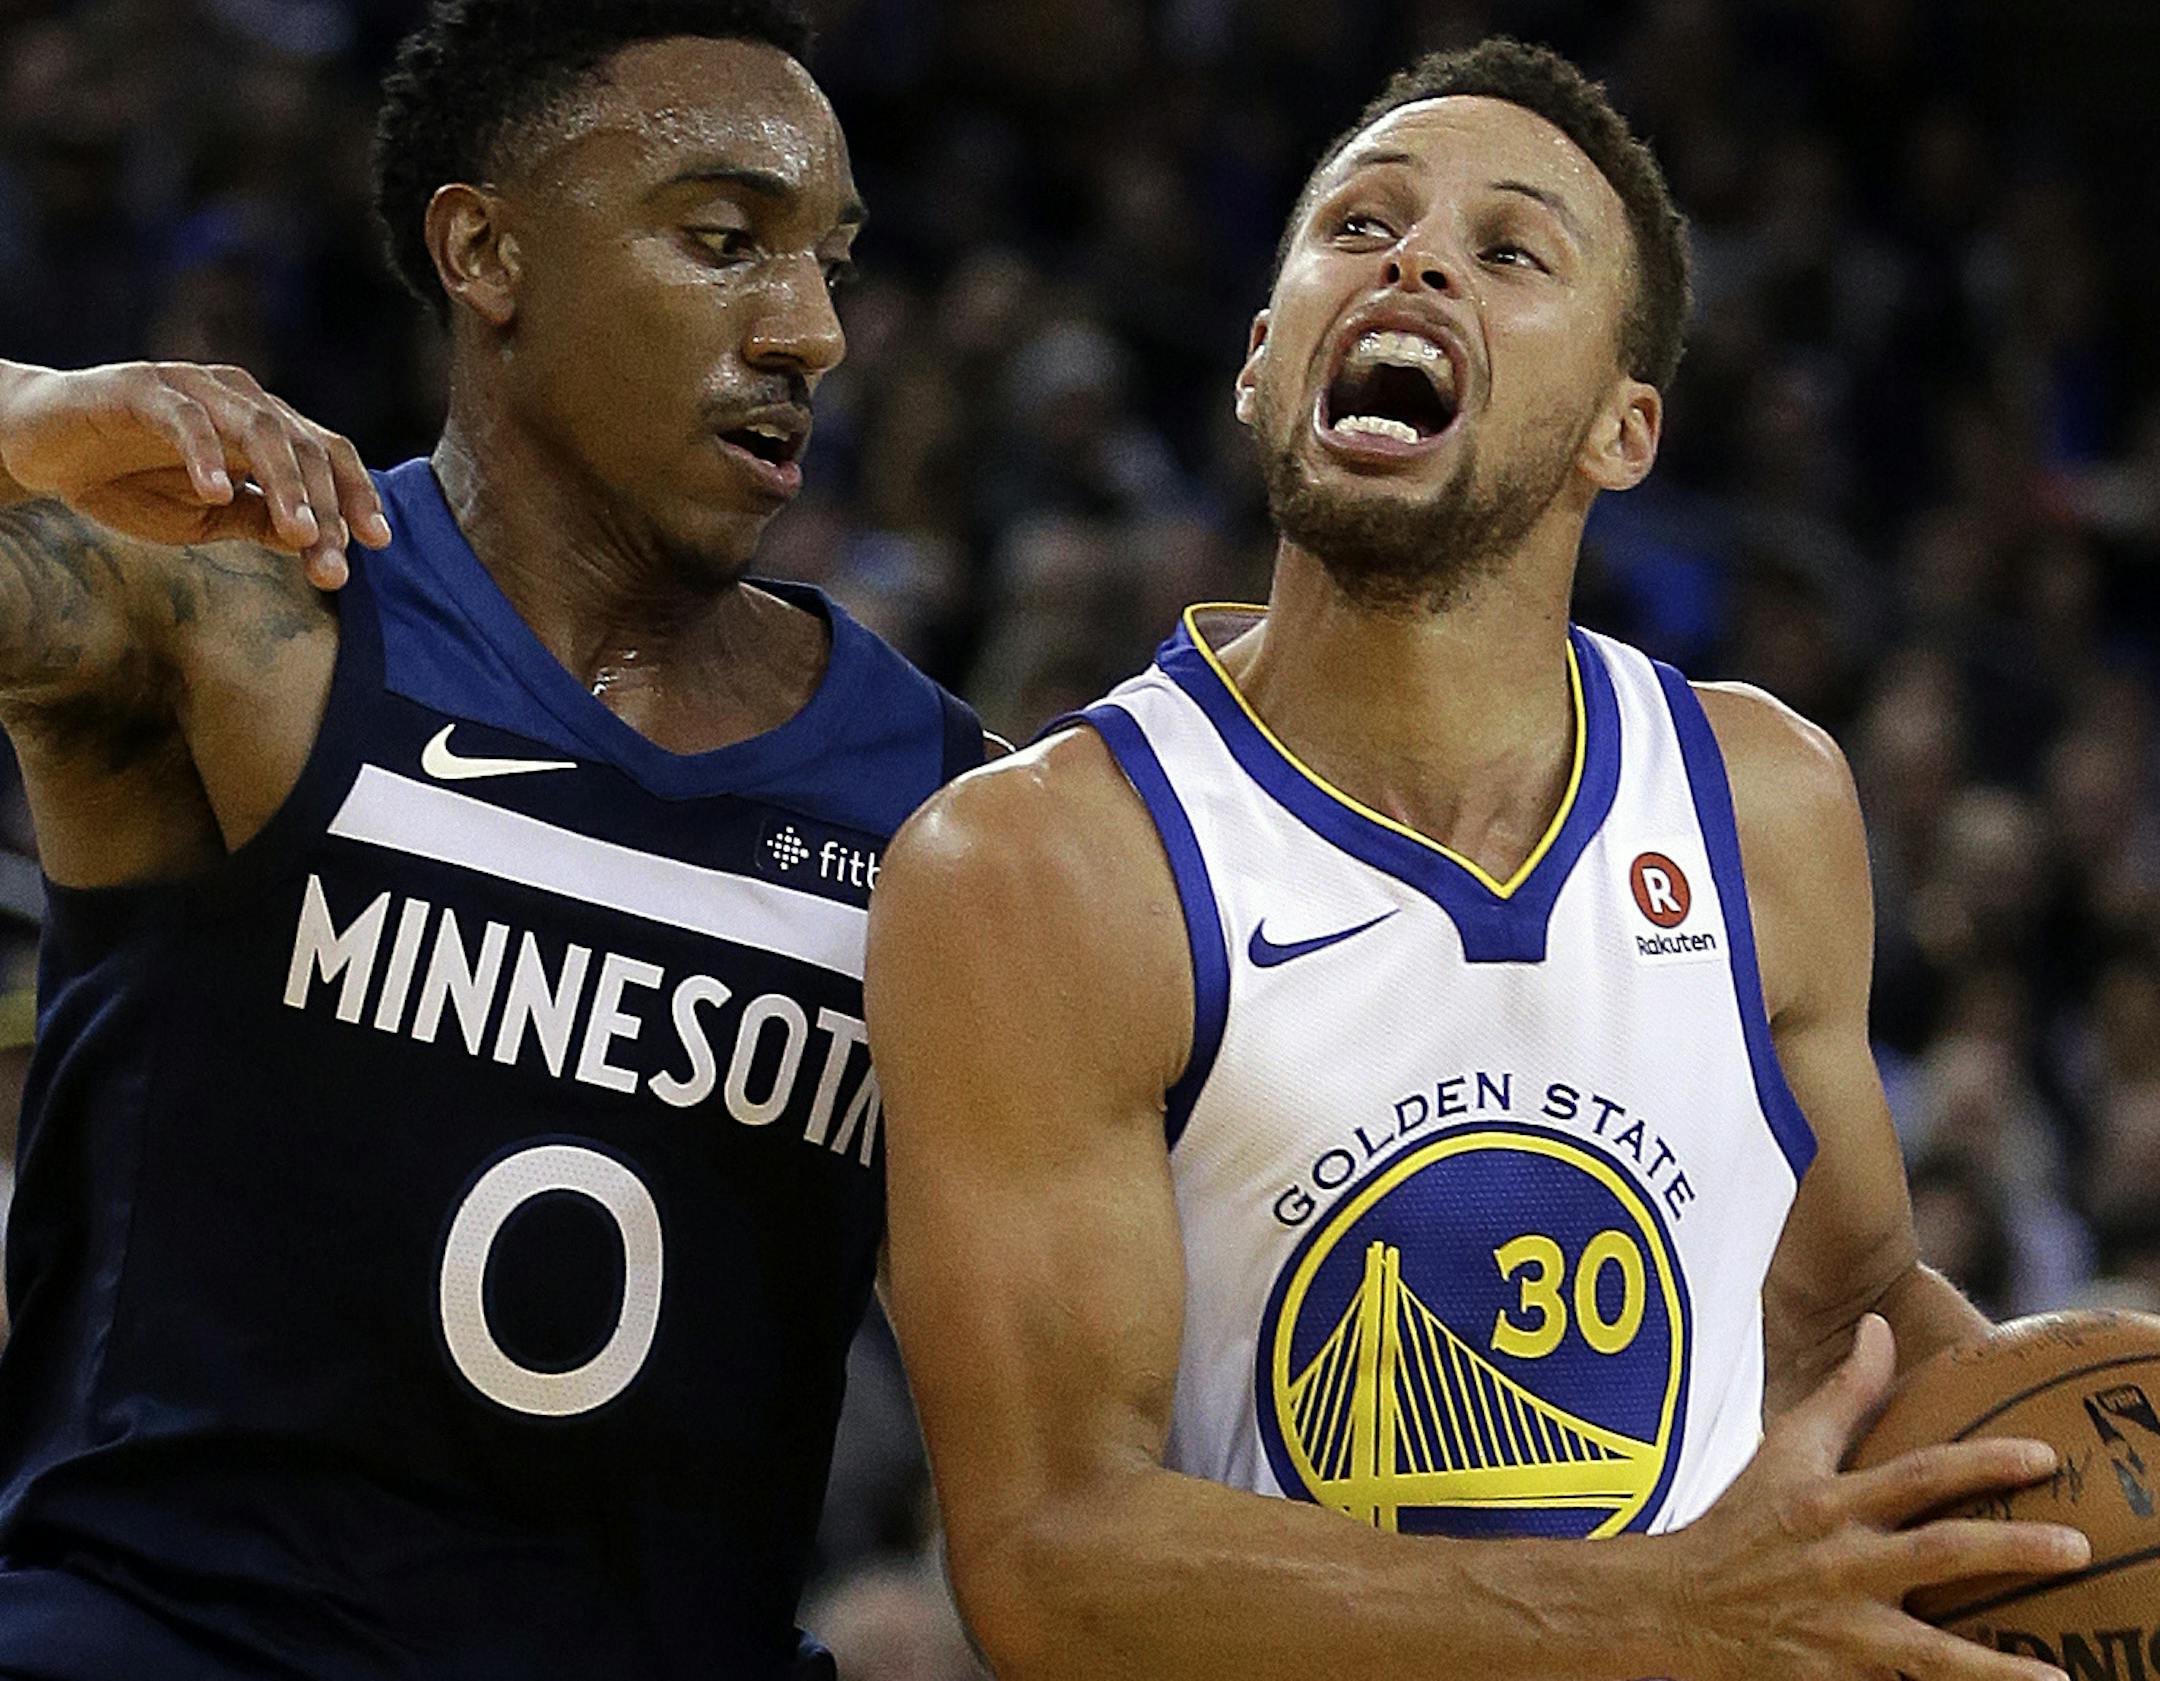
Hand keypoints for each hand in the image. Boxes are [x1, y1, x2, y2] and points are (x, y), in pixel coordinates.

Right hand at [0, 361, 390, 587]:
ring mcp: (193, 388)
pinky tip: (219, 492)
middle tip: (334, 563)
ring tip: (298, 533)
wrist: (44, 451)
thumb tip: (320, 543)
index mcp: (264, 428)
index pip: (326, 456)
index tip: (377, 544)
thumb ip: (261, 523)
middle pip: (304, 446)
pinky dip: (207, 455)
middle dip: (326, 508)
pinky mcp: (141, 387)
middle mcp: (239, 399)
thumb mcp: (207, 519)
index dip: (356, 496)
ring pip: (260, 428)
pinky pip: (185, 418)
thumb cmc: (131, 483)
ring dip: (285, 484)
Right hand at [1666, 1314, 2088, 1680]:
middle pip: (1938, 1553)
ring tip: (2061, 1671)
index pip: (1916, 1475)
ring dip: (1998, 1664)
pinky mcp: (1840, 1672)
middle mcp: (1839, 1560)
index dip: (1981, 1464)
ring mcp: (1842, 1624)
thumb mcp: (1784, 1448)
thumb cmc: (1744, 1517)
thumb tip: (1879, 1325)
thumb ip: (1841, 1391)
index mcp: (1829, 1500)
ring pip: (1931, 1646)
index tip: (2043, 1457)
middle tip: (2077, 1547)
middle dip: (2011, 1549)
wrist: (1681, 1603)